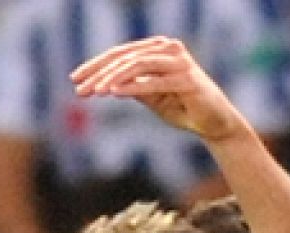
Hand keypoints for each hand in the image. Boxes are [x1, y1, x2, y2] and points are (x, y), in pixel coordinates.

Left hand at [70, 36, 248, 142]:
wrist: (214, 124)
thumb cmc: (182, 108)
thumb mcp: (150, 96)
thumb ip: (131, 86)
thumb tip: (102, 84)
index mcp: (158, 49)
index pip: (121, 54)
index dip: (96, 65)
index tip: (75, 79)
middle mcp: (169, 50)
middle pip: (125, 56)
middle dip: (99, 72)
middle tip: (79, 88)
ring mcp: (179, 62)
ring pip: (138, 64)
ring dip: (113, 78)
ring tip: (95, 91)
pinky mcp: (187, 79)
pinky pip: (155, 81)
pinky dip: (133, 86)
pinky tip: (114, 92)